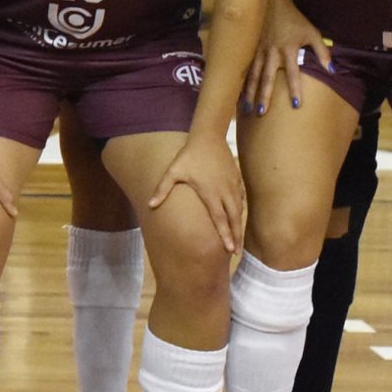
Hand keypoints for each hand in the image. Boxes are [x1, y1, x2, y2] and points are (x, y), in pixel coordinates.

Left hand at [147, 132, 245, 254]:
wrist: (208, 137)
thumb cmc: (189, 156)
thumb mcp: (173, 171)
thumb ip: (162, 189)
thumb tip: (150, 205)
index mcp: (210, 193)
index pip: (219, 219)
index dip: (224, 235)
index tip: (228, 249)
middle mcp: (224, 192)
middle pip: (233, 219)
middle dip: (235, 237)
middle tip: (236, 253)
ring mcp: (232, 185)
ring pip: (239, 210)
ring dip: (239, 226)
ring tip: (239, 240)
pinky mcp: (236, 179)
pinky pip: (241, 198)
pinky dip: (241, 210)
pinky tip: (239, 217)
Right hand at [247, 0, 331, 115]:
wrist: (271, 3)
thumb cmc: (294, 20)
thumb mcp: (312, 32)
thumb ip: (322, 51)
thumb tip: (332, 70)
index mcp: (288, 50)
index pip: (293, 73)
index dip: (294, 88)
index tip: (295, 105)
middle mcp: (272, 53)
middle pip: (268, 78)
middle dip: (264, 96)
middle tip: (262, 113)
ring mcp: (259, 52)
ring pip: (254, 75)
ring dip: (250, 92)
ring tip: (249, 108)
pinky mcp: (251, 50)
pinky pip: (246, 68)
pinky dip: (243, 82)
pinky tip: (239, 94)